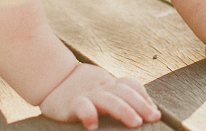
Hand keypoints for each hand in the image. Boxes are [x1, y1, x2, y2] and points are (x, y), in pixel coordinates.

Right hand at [39, 63, 160, 129]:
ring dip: (124, 110)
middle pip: (125, 92)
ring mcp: (87, 94)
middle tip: (153, 117)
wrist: (50, 78)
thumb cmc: (81, 89)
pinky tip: (93, 125)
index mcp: (109, 84)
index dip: (144, 97)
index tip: (155, 112)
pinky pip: (82, 107)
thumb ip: (119, 96)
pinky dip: (89, 115)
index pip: (131, 85)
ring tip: (135, 122)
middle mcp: (101, 88)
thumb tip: (148, 110)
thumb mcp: (102, 88)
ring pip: (108, 100)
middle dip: (141, 104)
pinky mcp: (72, 103)